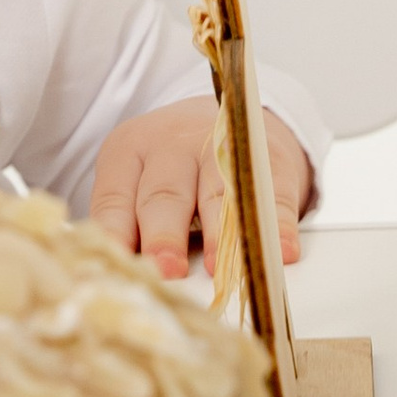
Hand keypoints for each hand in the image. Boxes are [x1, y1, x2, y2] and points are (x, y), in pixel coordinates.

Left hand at [89, 101, 314, 281]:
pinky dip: (277, 225)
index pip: (116, 199)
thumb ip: (128, 224)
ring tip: (218, 269)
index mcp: (128, 151)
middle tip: (167, 270)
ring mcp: (221, 147)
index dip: (117, 234)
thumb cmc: (170, 167)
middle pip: (165, 195)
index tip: (119, 265)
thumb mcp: (136, 181)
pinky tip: (280, 251)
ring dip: (218, 233)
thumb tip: (124, 278)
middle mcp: (171, 144)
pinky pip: (273, 194)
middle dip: (165, 235)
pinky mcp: (266, 159)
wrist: (226, 118)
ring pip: (218, 194)